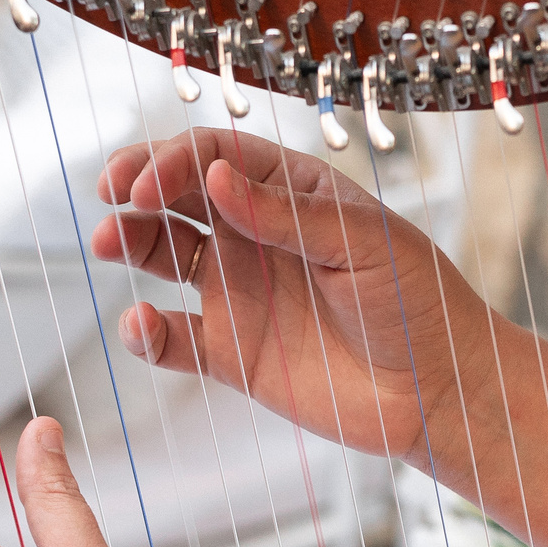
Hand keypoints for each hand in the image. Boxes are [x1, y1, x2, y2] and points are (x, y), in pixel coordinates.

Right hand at [89, 130, 505, 468]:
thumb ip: (286, 214)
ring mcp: (241, 292)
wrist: (440, 390)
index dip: (174, 161)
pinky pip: (173, 338)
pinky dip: (145, 331)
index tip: (149, 184)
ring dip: (129, 242)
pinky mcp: (233, 353)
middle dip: (138, 186)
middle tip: (113, 194)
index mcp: (290, 192)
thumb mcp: (362, 243)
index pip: (216, 156)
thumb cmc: (418, 303)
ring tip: (106, 243)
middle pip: (177, 195)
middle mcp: (256, 234)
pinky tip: (140, 324)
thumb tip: (215, 176)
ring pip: (163, 254)